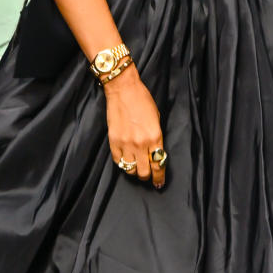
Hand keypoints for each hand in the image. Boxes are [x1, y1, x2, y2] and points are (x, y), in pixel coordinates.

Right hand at [103, 65, 165, 188]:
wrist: (123, 89)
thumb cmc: (142, 100)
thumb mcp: (157, 119)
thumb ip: (156, 138)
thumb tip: (155, 154)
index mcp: (155, 136)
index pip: (158, 164)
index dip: (159, 176)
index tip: (159, 182)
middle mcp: (141, 143)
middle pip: (144, 171)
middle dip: (148, 177)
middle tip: (148, 177)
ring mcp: (125, 143)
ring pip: (130, 169)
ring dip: (134, 172)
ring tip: (136, 169)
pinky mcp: (113, 141)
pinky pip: (118, 161)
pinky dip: (122, 163)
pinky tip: (126, 161)